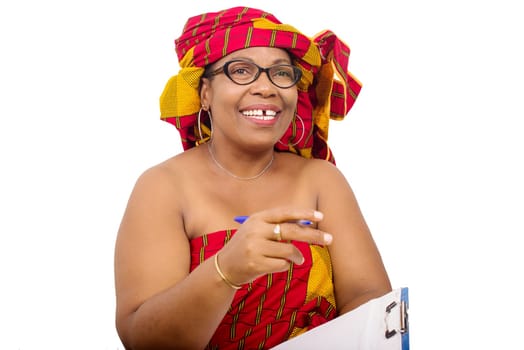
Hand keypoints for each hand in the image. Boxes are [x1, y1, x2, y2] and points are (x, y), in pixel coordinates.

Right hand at [216, 207, 332, 285]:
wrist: (224, 267)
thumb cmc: (248, 246)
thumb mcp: (258, 230)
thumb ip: (279, 226)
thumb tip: (308, 225)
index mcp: (258, 218)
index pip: (284, 212)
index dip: (303, 214)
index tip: (320, 217)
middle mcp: (255, 230)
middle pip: (291, 231)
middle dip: (313, 235)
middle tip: (329, 239)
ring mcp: (254, 248)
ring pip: (289, 250)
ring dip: (298, 256)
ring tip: (297, 259)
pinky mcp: (255, 264)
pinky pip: (282, 265)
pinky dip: (286, 266)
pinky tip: (279, 265)